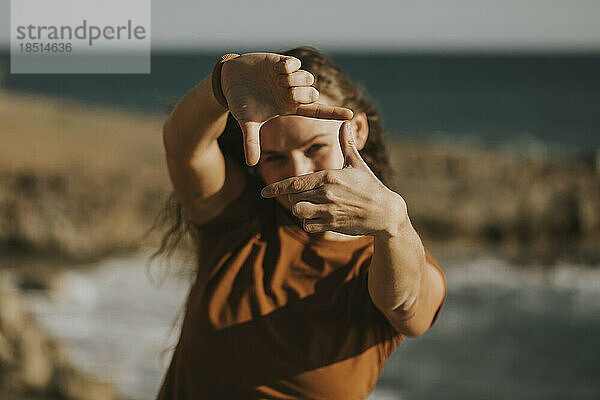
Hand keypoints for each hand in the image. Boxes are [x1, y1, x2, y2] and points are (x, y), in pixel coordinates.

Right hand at [221, 53, 352, 165]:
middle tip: (283, 92)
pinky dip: (287, 67)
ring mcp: (288, 77)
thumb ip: (251, 142)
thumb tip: (251, 164)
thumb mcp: (247, 123)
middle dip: (301, 94)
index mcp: (289, 107)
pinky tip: (275, 69)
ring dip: (294, 80)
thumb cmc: (240, 103)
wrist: (229, 80)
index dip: (333, 113)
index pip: (316, 112)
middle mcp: (292, 92)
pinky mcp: (282, 63)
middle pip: (313, 94)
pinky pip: (295, 64)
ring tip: (276, 79)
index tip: (351, 114)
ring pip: (308, 78)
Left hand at [260, 121, 407, 237]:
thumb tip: (345, 122)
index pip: (295, 182)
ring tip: (311, 206)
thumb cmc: (370, 186)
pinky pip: (309, 226)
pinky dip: (309, 223)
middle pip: (294, 197)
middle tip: (306, 196)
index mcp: (329, 176)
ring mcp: (329, 210)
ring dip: (300, 210)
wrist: (385, 212)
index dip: (276, 187)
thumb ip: (346, 144)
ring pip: (299, 212)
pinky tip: (319, 218)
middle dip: (294, 197)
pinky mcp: (333, 225)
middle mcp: (327, 193)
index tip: (263, 192)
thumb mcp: (357, 164)